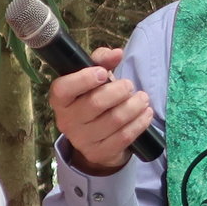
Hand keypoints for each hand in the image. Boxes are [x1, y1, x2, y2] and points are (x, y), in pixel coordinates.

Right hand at [49, 46, 152, 176]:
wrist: (94, 139)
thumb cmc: (92, 100)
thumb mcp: (93, 79)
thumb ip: (101, 61)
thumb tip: (116, 53)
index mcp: (60, 100)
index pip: (64, 89)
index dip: (84, 79)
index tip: (103, 73)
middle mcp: (67, 121)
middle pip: (95, 103)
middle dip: (118, 91)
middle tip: (130, 86)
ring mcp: (82, 139)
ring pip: (114, 120)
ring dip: (133, 106)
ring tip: (143, 98)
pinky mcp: (99, 152)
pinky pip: (124, 137)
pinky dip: (139, 123)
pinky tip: (146, 114)